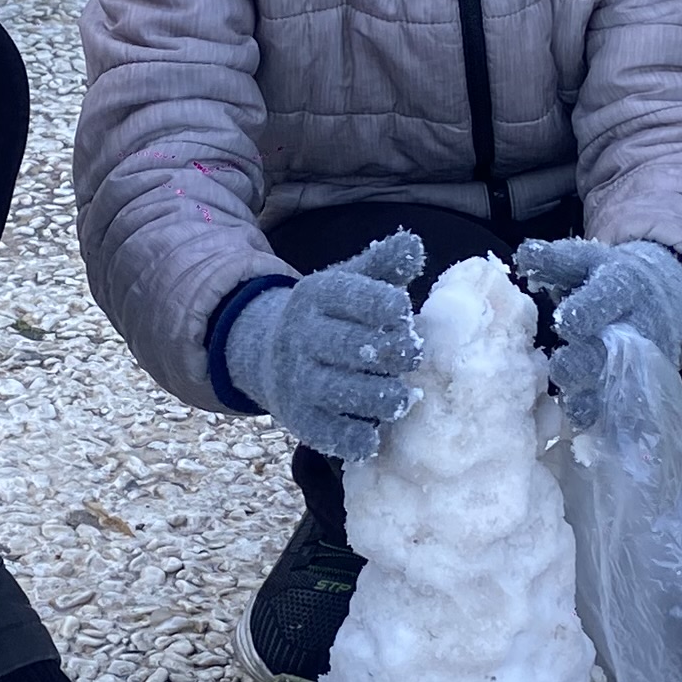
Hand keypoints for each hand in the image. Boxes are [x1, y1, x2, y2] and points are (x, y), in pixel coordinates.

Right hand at [222, 232, 424, 463]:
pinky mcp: (299, 419)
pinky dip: (355, 437)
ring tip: (402, 396)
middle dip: (390, 353)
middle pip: (349, 346)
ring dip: (379, 396)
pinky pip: (328, 433)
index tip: (404, 313)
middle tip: (413, 357)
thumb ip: (383, 265)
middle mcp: (300, 336)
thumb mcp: (349, 282)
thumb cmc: (330, 317)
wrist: (267, 352)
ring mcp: (296, 379)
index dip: (384, 305)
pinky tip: (375, 433)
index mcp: (316, 296)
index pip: (350, 296)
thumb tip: (414, 244)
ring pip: (339, 390)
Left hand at [512, 235, 681, 426]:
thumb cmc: (608, 278)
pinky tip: (586, 424)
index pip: (605, 298)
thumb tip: (522, 254)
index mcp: (622, 287)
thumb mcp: (586, 260)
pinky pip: (628, 407)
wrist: (659, 297)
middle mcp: (635, 324)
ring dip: (594, 397)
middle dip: (584, 362)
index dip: (587, 312)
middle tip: (560, 369)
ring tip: (572, 404)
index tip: (566, 323)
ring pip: (619, 383)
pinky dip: (608, 418)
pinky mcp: (644, 385)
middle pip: (610, 348)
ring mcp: (642, 359)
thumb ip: (555, 261)